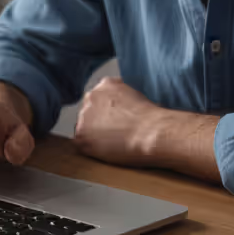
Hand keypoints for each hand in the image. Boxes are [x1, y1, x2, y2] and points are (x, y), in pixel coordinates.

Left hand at [75, 77, 222, 180]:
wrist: (152, 133)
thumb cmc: (152, 119)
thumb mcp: (137, 96)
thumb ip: (121, 99)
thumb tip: (120, 110)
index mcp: (106, 84)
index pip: (99, 97)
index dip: (107, 112)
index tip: (116, 121)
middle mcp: (91, 96)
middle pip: (89, 111)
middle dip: (98, 122)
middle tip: (114, 133)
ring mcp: (83, 116)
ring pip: (84, 126)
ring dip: (94, 135)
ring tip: (113, 143)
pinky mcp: (81, 136)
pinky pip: (81, 143)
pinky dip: (92, 149)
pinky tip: (108, 150)